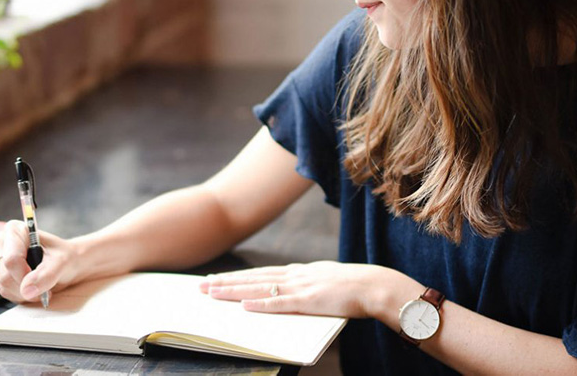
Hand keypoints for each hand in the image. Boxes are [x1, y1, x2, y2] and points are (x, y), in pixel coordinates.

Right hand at [0, 220, 79, 303]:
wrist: (67, 264)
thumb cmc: (65, 257)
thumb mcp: (62, 262)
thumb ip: (46, 275)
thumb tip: (27, 290)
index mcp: (15, 231)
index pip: (11, 259)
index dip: (25, 275)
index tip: (41, 279)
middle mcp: (2, 242)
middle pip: (5, 275)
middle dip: (27, 285)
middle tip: (45, 283)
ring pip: (4, 286)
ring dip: (25, 292)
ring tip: (41, 284)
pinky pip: (5, 292)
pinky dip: (22, 295)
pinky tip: (33, 287)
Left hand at [199, 261, 398, 317]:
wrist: (375, 286)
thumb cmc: (355, 287)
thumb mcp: (326, 281)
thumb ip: (307, 285)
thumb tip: (294, 291)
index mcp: (299, 272)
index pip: (261, 273)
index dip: (237, 277)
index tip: (217, 279)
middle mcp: (295, 276)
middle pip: (253, 278)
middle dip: (225, 282)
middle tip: (201, 286)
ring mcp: (300, 287)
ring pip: (259, 288)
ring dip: (234, 291)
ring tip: (212, 293)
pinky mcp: (309, 301)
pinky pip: (280, 303)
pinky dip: (260, 304)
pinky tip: (243, 305)